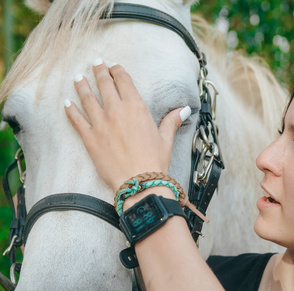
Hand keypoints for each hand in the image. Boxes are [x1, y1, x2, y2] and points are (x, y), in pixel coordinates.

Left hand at [64, 60, 190, 191]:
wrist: (138, 181)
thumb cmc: (154, 161)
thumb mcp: (166, 139)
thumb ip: (171, 121)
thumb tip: (184, 109)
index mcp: (136, 107)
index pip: (124, 81)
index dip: (118, 71)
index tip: (114, 66)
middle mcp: (116, 110)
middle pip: (104, 85)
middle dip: (99, 71)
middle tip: (95, 63)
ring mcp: (100, 123)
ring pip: (87, 98)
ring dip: (82, 85)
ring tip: (78, 77)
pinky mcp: (89, 138)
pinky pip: (76, 120)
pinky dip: (70, 110)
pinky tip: (66, 103)